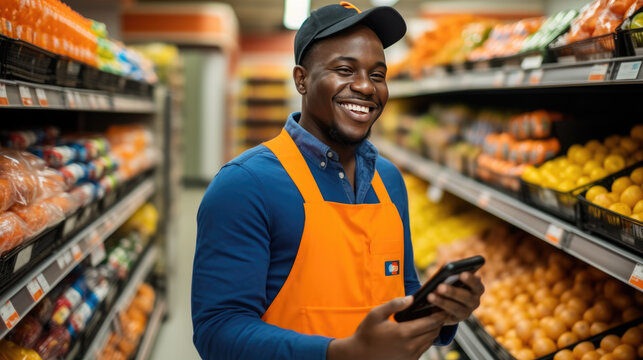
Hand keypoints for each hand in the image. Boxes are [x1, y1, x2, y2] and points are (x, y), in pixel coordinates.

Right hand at [327, 296, 447, 359]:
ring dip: (433, 330)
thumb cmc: (366, 333)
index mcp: (403, 333)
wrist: (359, 355)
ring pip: (431, 341)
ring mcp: (410, 356)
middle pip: (434, 332)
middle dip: (438, 321)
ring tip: (433, 319)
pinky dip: (426, 339)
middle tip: (440, 310)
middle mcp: (410, 346)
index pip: (430, 323)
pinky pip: (424, 349)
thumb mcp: (376, 314)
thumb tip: (411, 298)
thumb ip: (394, 305)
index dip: (439, 314)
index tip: (443, 306)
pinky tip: (422, 331)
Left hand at [427, 272, 483, 325]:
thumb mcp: (454, 277)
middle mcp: (474, 302)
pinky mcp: (454, 320)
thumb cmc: (452, 283)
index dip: (470, 280)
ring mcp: (465, 312)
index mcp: (477, 289)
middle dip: (452, 292)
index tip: (462, 274)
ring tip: (429, 296)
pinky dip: (437, 313)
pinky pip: (446, 318)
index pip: (477, 284)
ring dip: (442, 302)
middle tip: (440, 287)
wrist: (450, 302)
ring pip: (455, 308)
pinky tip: (428, 308)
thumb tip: (449, 265)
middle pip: (466, 298)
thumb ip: (454, 271)